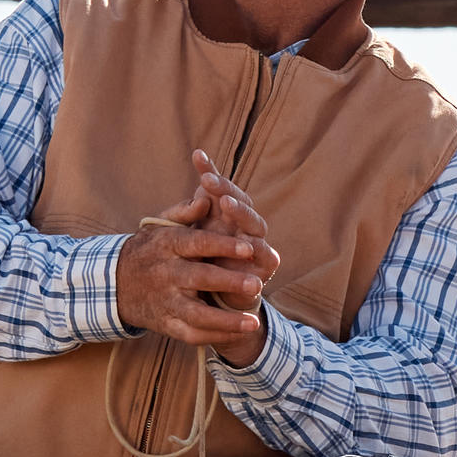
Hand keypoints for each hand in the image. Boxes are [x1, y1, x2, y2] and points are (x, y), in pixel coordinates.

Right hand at [122, 158, 274, 354]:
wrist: (113, 284)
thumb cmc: (149, 249)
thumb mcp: (159, 225)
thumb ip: (184, 212)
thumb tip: (207, 201)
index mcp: (166, 244)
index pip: (196, 243)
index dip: (223, 245)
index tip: (249, 248)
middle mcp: (165, 273)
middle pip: (199, 278)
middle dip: (229, 282)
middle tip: (257, 283)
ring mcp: (165, 301)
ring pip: (196, 314)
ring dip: (226, 320)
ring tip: (253, 321)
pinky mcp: (165, 323)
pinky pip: (191, 334)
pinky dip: (216, 336)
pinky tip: (239, 333)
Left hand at [181, 153, 283, 273]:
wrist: (213, 299)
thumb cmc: (202, 259)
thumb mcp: (190, 232)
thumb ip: (190, 208)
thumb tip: (198, 172)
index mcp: (226, 214)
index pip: (222, 188)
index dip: (211, 172)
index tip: (197, 157)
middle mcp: (244, 224)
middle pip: (240, 201)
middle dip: (225, 189)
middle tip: (208, 180)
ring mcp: (257, 242)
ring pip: (255, 224)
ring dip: (241, 213)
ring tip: (226, 203)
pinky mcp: (266, 265)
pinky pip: (265, 254)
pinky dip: (257, 247)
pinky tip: (249, 242)